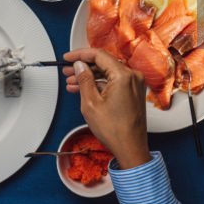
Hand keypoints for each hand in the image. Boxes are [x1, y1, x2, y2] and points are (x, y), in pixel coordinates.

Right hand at [63, 48, 150, 169]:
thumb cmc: (115, 131)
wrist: (131, 148)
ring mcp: (135, 84)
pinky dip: (99, 84)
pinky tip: (85, 89)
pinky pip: (114, 82)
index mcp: (124, 75)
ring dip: (90, 76)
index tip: (68, 57)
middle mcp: (133, 76)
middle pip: (104, 63)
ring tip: (72, 82)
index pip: (99, 55)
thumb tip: (80, 65)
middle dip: (84, 66)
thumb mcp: (91, 103)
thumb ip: (84, 79)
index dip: (80, 54)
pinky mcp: (134, 92)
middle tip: (68, 70)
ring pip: (108, 73)